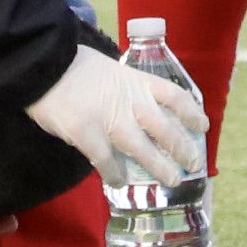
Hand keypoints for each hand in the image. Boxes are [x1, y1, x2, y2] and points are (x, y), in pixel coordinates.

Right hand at [26, 43, 207, 188]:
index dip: (191, 112)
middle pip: (165, 128)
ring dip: (159, 166)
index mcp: (135, 81)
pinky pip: (106, 161)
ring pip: (142, 149)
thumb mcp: (111, 70)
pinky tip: (119, 182)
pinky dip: (115, 173)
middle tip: (192, 163)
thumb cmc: (75, 66)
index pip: (174, 96)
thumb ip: (126, 90)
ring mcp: (109, 118)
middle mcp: (129, 100)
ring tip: (171, 179)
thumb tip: (138, 112)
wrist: (44, 63)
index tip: (202, 126)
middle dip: (182, 147)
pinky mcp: (86, 133)